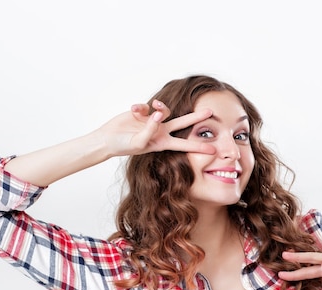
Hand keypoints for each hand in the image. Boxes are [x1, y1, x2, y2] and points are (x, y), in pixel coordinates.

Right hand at [96, 100, 215, 156]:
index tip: (214, 150)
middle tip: (210, 111)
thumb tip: (159, 115)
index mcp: (162, 142)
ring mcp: (153, 120)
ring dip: (160, 106)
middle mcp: (161, 131)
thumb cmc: (122, 145)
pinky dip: (141, 107)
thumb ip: (150, 129)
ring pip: (164, 109)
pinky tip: (134, 110)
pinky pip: (147, 106)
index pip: (184, 144)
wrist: (107, 139)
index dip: (199, 147)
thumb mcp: (138, 142)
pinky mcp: (143, 112)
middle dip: (196, 117)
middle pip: (183, 122)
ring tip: (153, 108)